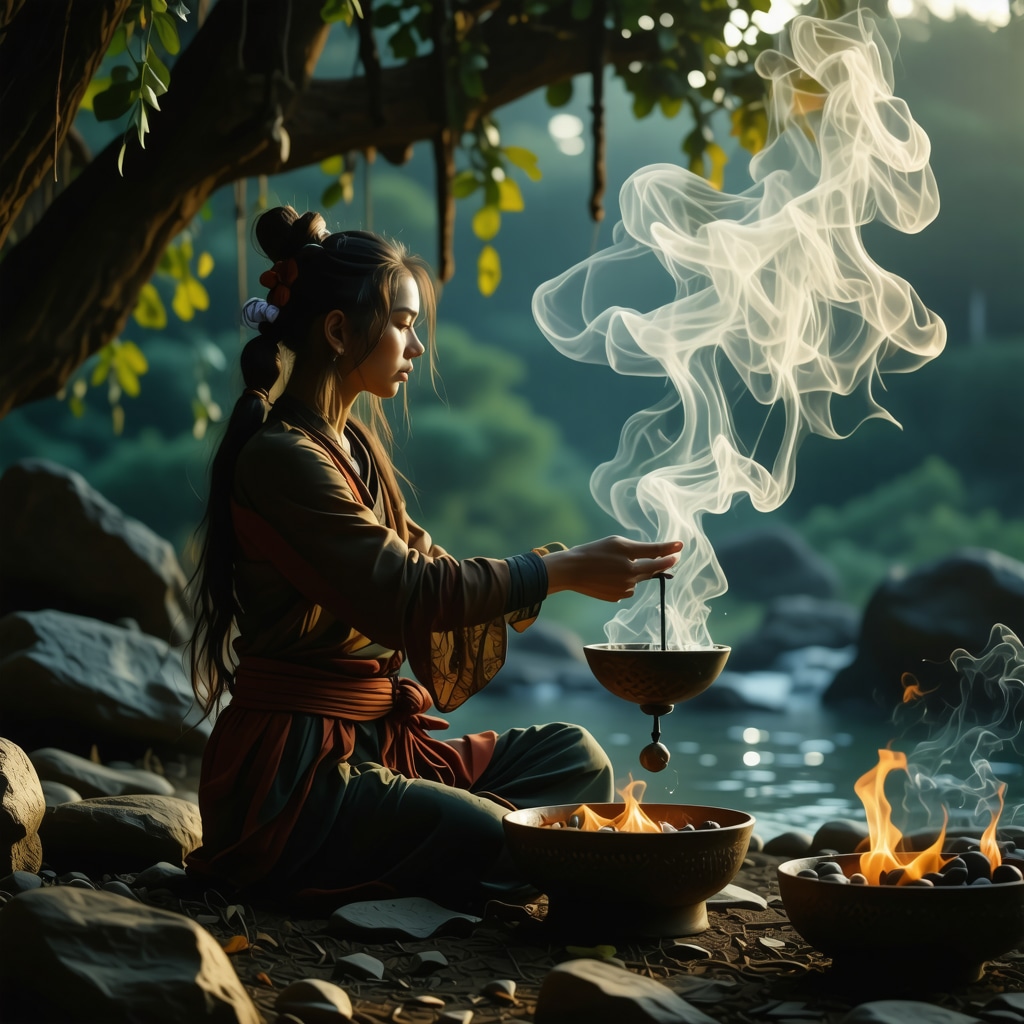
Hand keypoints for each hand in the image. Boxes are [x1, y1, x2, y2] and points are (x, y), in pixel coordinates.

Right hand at [542, 536, 682, 601]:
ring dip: (636, 573)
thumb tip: (660, 556)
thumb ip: (642, 549)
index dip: (670, 550)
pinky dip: (625, 582)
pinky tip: (609, 577)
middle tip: (669, 557)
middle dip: (660, 563)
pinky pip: (628, 589)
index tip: (680, 546)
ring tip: (615, 565)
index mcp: (631, 562)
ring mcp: (624, 590)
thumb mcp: (618, 543)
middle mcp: (630, 578)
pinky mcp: (616, 598)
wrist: (571, 571)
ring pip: (639, 580)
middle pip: (652, 569)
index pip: (658, 555)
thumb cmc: (594, 551)